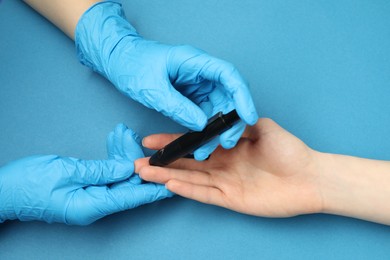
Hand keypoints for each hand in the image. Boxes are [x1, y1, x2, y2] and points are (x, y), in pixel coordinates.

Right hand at [0, 124, 171, 224]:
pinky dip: (110, 159)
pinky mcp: (84, 190)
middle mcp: (95, 205)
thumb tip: (128, 168)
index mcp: (93, 205)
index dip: (155, 186)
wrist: (2, 191)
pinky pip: (104, 174)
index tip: (173, 179)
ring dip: (122, 155)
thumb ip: (101, 170)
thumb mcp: (67, 171)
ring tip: (123, 134)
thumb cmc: (27, 184)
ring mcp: (90, 198)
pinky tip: (115, 143)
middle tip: (143, 141)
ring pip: (116, 176)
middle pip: (127, 183)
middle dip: (137, 161)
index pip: (134, 195)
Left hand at [75, 2, 257, 159]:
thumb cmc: (132, 65)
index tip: (248, 116)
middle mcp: (201, 73)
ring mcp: (196, 85)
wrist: (118, 61)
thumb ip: (177, 106)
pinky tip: (199, 143)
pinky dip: (204, 129)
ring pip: (217, 108)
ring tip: (207, 149)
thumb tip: (201, 124)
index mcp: (195, 62)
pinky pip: (203, 113)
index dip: (242, 96)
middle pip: (228, 95)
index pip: (229, 76)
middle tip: (226, 142)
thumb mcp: (153, 88)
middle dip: (230, 120)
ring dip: (216, 129)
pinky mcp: (190, 97)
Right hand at [136, 118, 323, 217]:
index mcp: (227, 148)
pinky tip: (170, 184)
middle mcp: (222, 165)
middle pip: (186, 164)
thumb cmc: (289, 150)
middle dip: (162, 162)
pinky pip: (205, 193)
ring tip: (145, 173)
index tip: (151, 140)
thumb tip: (217, 118)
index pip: (194, 144)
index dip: (172, 142)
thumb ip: (237, 123)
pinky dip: (187, 189)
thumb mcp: (261, 127)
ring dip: (167, 176)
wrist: (309, 176)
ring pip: (190, 179)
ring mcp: (225, 183)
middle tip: (138, 161)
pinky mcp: (231, 199)